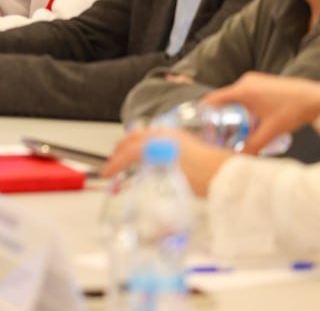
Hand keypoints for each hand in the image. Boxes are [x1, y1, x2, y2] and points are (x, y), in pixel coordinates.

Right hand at [103, 129, 232, 196]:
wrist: (230, 175)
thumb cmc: (205, 180)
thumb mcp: (173, 182)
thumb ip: (152, 182)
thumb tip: (140, 201)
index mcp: (158, 143)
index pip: (128, 152)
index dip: (114, 163)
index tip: (107, 174)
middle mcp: (164, 135)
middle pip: (132, 139)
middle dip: (119, 151)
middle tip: (112, 164)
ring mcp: (174, 135)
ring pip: (144, 136)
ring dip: (131, 146)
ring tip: (127, 159)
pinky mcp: (184, 139)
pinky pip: (156, 137)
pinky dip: (145, 145)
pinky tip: (149, 156)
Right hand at [205, 73, 319, 153]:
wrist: (316, 98)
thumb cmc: (294, 111)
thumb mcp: (271, 131)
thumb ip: (254, 145)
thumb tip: (239, 158)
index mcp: (243, 90)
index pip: (213, 99)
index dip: (203, 110)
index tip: (196, 122)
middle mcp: (245, 81)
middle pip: (223, 98)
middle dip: (219, 114)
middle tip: (216, 130)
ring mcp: (253, 79)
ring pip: (234, 95)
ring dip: (232, 109)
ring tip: (233, 126)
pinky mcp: (261, 81)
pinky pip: (244, 92)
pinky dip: (242, 103)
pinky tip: (249, 116)